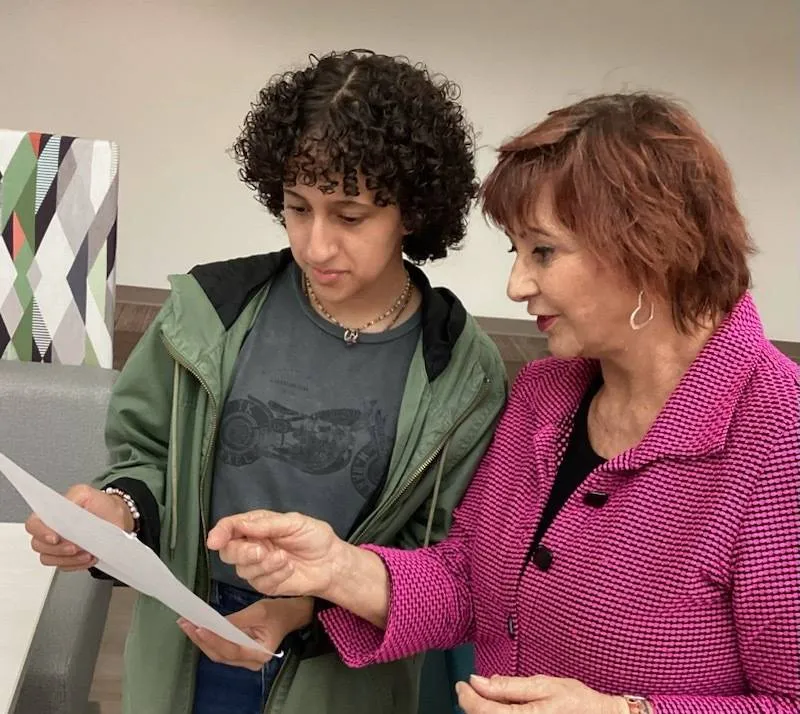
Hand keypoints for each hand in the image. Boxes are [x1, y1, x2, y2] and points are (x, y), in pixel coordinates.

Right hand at [25, 484, 132, 570]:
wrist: (115, 515)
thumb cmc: (99, 504)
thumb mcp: (86, 494)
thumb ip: (73, 500)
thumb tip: (65, 514)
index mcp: (50, 513)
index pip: (33, 525)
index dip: (41, 532)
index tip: (55, 538)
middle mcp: (50, 530)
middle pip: (39, 545)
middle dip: (57, 549)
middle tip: (74, 547)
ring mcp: (56, 546)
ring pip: (49, 559)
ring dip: (68, 559)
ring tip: (86, 553)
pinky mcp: (66, 557)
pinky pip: (64, 566)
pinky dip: (77, 564)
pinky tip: (89, 557)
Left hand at [178, 596, 313, 670]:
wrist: (291, 615)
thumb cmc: (278, 612)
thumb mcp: (259, 611)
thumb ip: (237, 620)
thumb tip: (214, 623)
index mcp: (258, 653)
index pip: (231, 649)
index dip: (214, 639)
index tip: (198, 628)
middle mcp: (250, 662)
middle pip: (220, 654)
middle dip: (201, 639)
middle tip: (185, 624)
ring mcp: (245, 660)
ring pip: (218, 654)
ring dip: (202, 640)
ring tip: (187, 625)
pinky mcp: (240, 654)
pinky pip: (221, 650)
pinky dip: (209, 640)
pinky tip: (198, 629)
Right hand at [207, 510, 341, 597]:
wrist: (331, 562)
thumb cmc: (314, 537)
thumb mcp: (293, 522)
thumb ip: (266, 524)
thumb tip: (239, 524)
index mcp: (257, 526)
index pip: (230, 528)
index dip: (220, 532)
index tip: (215, 540)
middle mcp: (252, 546)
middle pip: (229, 552)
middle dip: (242, 552)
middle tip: (261, 551)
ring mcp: (257, 568)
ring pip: (243, 570)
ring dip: (264, 565)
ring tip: (285, 558)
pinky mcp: (266, 585)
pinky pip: (260, 582)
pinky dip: (275, 575)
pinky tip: (289, 568)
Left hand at [456, 675, 628, 713]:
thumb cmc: (577, 702)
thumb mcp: (543, 685)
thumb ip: (509, 685)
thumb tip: (480, 680)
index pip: (484, 711)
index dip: (467, 698)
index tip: (461, 684)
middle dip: (472, 704)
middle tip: (469, 688)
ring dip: (484, 710)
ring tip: (486, 695)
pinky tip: (502, 705)